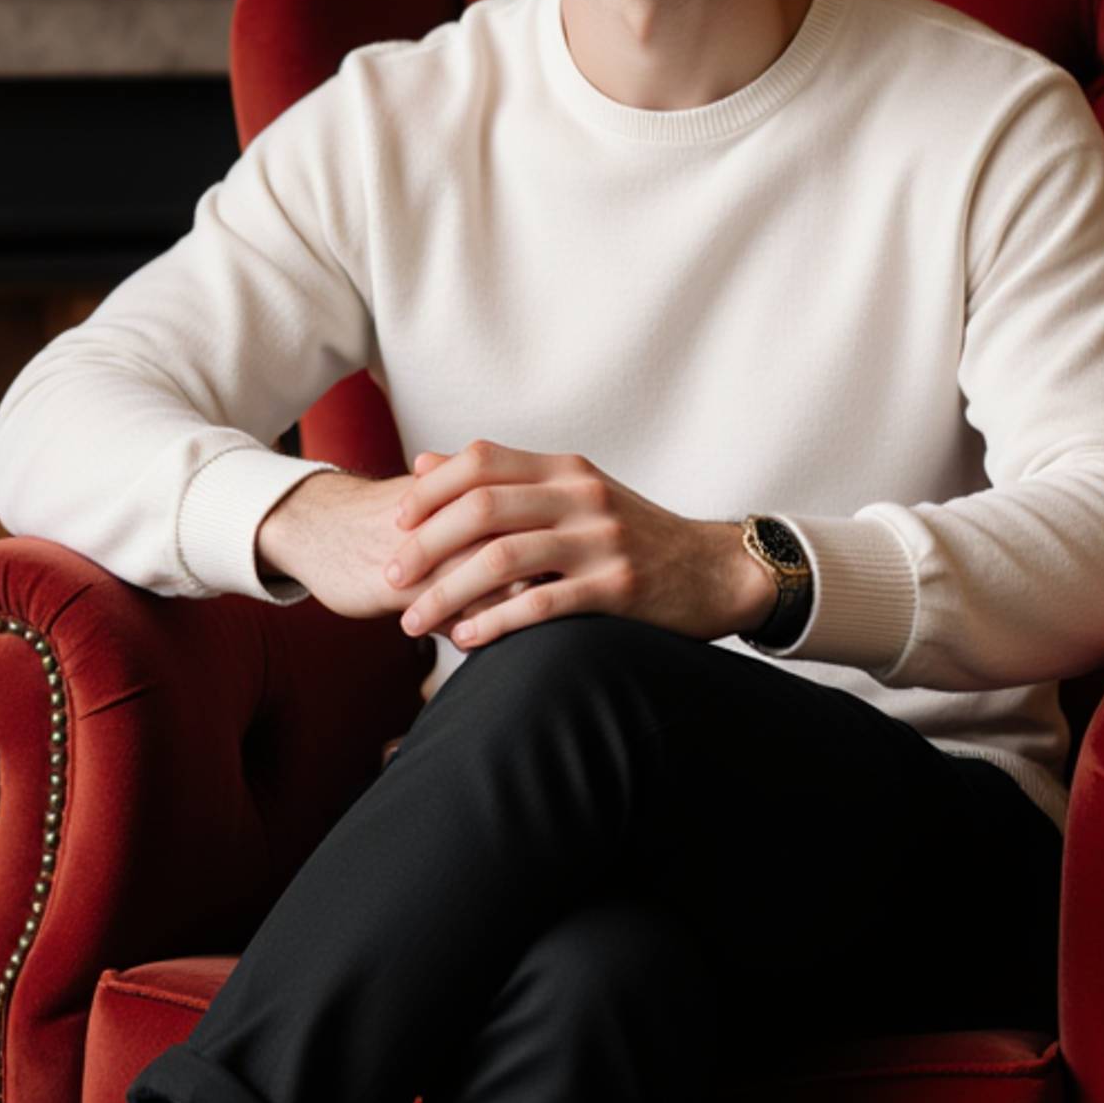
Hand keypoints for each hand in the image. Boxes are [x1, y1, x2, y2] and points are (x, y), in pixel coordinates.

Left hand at [384, 437, 774, 650]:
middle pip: (482, 507)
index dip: (429, 490)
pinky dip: (495, 623)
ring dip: (448, 592)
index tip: (395, 524)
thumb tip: (424, 463)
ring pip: (504, 559)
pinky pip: (542, 605)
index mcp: (566, 469)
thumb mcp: (573, 494)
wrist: (713, 571)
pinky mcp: (617, 588)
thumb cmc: (632, 536)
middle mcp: (582, 496)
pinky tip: (465, 640)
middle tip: (390, 577)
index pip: (481, 461)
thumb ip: (504, 480)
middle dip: (425, 545)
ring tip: (413, 621)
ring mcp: (601, 541)